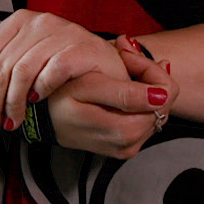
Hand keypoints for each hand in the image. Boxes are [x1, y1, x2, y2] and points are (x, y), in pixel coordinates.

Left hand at [0, 10, 125, 138]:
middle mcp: (38, 22)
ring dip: (12, 104)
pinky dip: (41, 89)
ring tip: (11, 123)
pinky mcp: (81, 47)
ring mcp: (61, 32)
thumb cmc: (62, 60)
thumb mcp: (23, 51)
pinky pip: (52, 71)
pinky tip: (36, 102)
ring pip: (21, 72)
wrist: (105, 64)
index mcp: (18, 21)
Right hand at [46, 52, 175, 159]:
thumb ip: (126, 90)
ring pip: (156, 111)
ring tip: (117, 74)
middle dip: (149, 76)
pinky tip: (119, 90)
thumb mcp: (88, 86)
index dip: (150, 68)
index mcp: (124, 130)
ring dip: (144, 88)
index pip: (164, 95)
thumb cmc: (59, 96)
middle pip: (163, 104)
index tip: (127, 55)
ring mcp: (126, 148)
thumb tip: (164, 95)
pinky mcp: (123, 148)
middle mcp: (128, 144)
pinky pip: (145, 119)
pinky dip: (138, 101)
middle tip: (123, 59)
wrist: (39, 115)